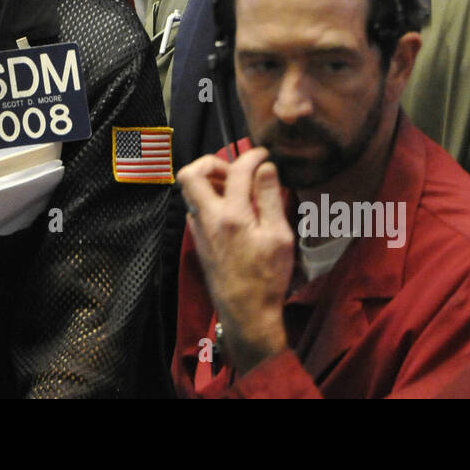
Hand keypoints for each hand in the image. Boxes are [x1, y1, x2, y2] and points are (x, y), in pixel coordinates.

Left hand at [177, 146, 294, 374]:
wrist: (246, 313)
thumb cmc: (268, 277)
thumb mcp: (279, 236)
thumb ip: (270, 198)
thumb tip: (265, 168)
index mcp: (232, 214)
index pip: (237, 170)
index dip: (252, 156)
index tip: (264, 155)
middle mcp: (208, 218)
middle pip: (190, 174)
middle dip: (212, 162)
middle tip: (236, 171)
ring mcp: (198, 230)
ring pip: (189, 192)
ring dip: (210, 182)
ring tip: (237, 190)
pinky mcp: (198, 241)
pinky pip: (195, 209)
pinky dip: (210, 200)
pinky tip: (231, 211)